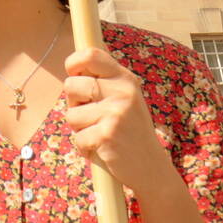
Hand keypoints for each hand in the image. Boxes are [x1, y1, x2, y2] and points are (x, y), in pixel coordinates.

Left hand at [63, 44, 173, 195]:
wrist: (152, 168)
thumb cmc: (128, 131)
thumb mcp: (123, 99)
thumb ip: (102, 81)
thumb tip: (75, 63)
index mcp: (125, 79)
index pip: (90, 54)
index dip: (73, 63)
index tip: (75, 76)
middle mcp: (122, 92)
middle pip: (70, 85)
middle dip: (74, 104)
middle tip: (95, 116)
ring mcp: (115, 113)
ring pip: (70, 115)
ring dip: (80, 129)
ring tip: (102, 133)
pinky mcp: (107, 135)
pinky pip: (77, 138)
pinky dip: (85, 147)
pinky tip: (104, 149)